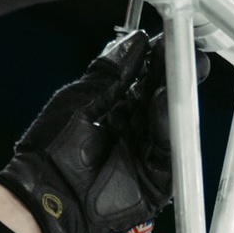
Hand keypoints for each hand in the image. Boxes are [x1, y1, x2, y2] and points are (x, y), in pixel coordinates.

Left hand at [0, 25, 176, 232]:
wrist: (43, 193)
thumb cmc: (50, 147)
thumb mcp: (80, 97)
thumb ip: (111, 72)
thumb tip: (136, 42)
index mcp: (117, 109)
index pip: (146, 80)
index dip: (159, 60)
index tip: (172, 39)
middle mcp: (134, 130)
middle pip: (164, 99)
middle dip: (177, 76)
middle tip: (189, 53)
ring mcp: (145, 156)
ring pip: (170, 123)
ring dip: (175, 98)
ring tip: (180, 73)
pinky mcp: (154, 183)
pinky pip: (169, 153)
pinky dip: (168, 129)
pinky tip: (165, 105)